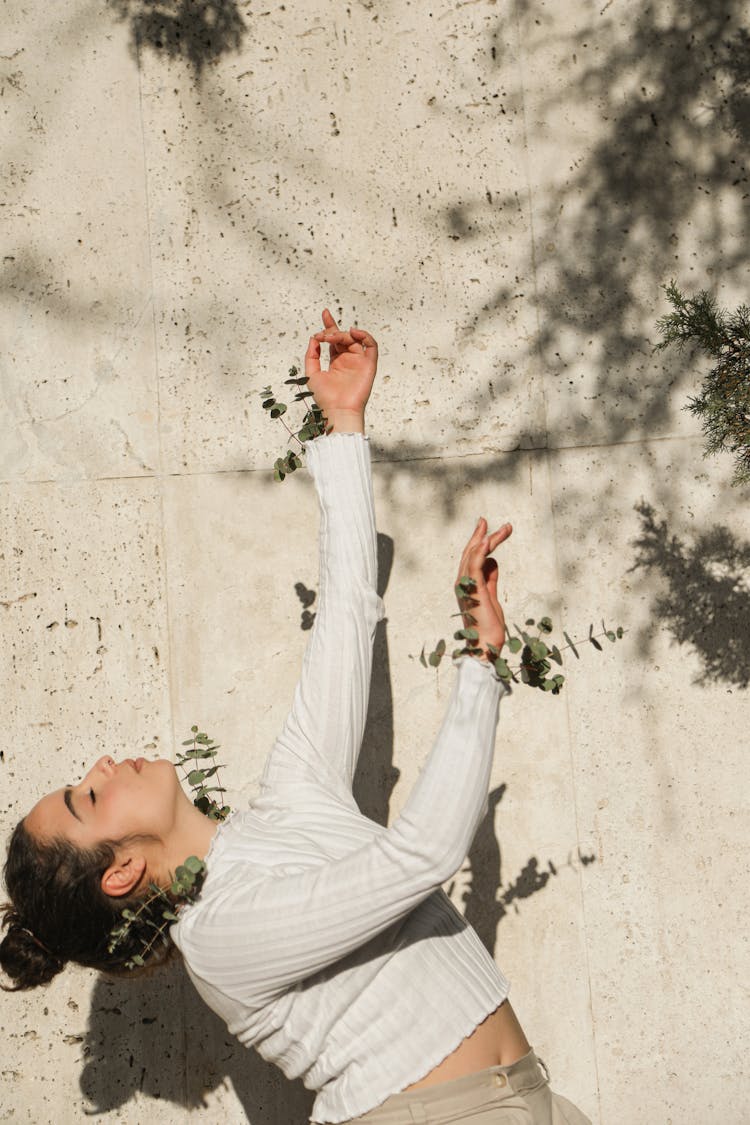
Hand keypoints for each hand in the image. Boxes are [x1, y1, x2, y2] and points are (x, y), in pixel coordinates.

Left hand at [304, 309, 377, 432]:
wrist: (338, 410)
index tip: (325, 313)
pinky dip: (365, 336)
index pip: (334, 340)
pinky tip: (353, 333)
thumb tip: (314, 338)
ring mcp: (359, 362)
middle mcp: (348, 360)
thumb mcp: (311, 373)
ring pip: (355, 339)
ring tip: (332, 337)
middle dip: (332, 331)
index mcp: (336, 362)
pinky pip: (371, 346)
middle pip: (343, 337)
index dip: (330, 325)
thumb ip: (311, 355)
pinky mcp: (369, 365)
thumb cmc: (325, 398)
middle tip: (323, 336)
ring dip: (343, 334)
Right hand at [455, 518, 512, 655]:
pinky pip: (475, 566)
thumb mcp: (492, 597)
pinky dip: (480, 551)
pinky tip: (488, 539)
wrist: (485, 646)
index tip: (488, 530)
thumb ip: (491, 579)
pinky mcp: (474, 590)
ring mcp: (466, 586)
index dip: (479, 542)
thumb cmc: (488, 626)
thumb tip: (493, 561)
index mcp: (467, 584)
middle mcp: (463, 583)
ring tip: (503, 529)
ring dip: (487, 539)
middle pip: (471, 552)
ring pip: (473, 555)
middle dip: (481, 535)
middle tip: (486, 520)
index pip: (472, 558)